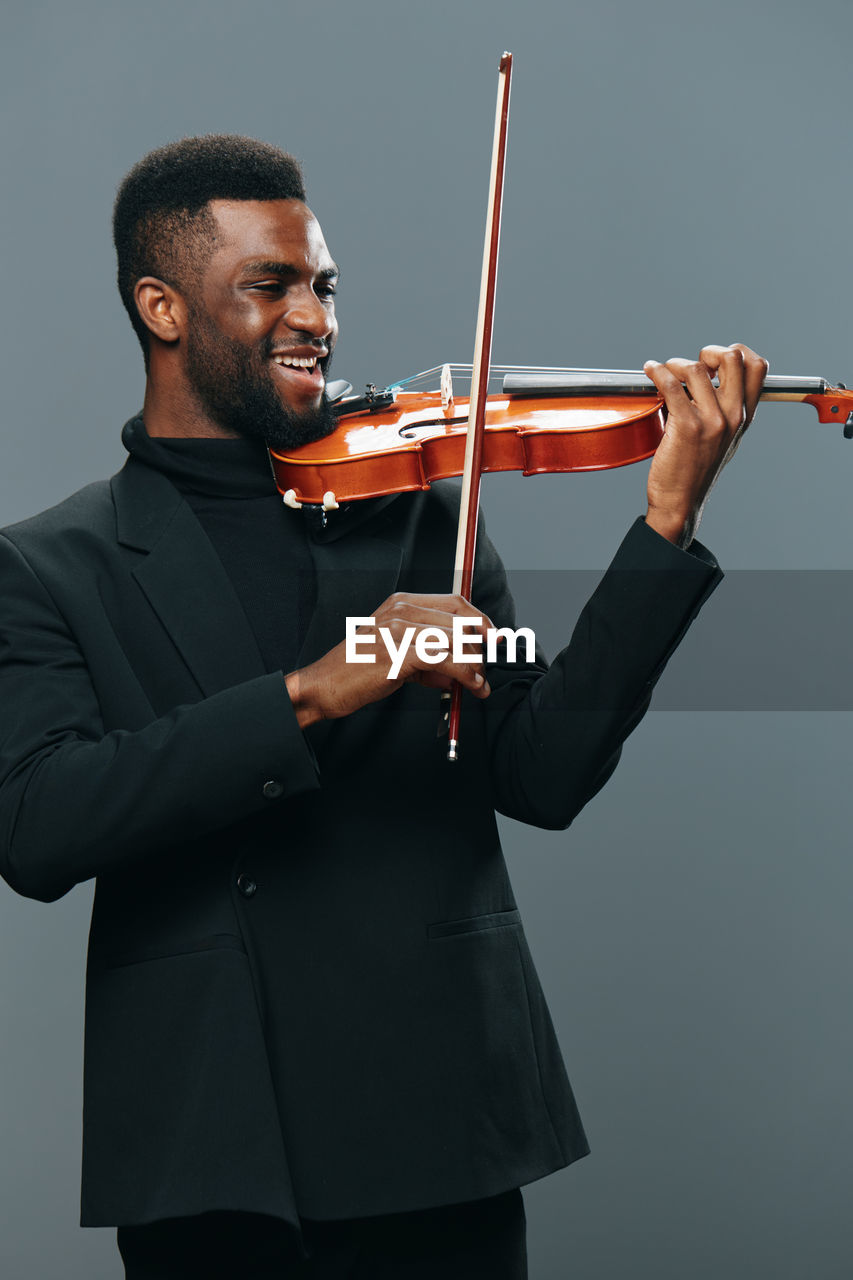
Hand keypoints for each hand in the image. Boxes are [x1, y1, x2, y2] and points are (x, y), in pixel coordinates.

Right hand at [285, 593, 493, 726]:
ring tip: (480, 685)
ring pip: (456, 642)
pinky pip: (446, 661)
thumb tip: (460, 671)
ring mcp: (399, 630)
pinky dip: (465, 676)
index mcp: (400, 603)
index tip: (494, 636)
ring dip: (475, 667)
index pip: (454, 602)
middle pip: (460, 621)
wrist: (324, 686)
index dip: (480, 619)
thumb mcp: (396, 656)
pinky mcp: (400, 653)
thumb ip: (429, 659)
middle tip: (487, 669)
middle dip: (480, 648)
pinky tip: (470, 687)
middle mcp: (401, 610)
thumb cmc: (355, 670)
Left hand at [643, 343, 767, 546]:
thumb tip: (710, 380)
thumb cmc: (695, 471)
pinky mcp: (686, 426)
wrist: (680, 502)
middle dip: (709, 351)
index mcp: (744, 417)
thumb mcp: (723, 440)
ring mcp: (711, 421)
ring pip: (696, 368)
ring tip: (664, 373)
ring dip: (675, 364)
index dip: (737, 352)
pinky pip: (671, 385)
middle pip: (733, 357)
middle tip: (691, 365)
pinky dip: (658, 372)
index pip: (758, 367)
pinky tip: (651, 372)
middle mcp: (733, 415)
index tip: (715, 360)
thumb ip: (726, 412)